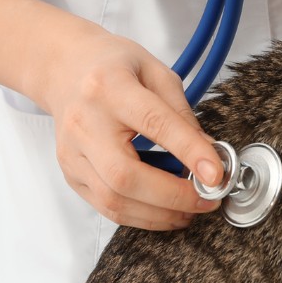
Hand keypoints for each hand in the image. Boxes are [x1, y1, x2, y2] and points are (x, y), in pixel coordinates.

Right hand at [38, 26, 224, 229]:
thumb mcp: (155, 71)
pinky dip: (140, 216)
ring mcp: (72, 152)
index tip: (217, 174)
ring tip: (190, 208)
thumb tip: (209, 156)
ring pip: (113, 200)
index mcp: (109, 86)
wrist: (65, 67)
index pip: (153, 123)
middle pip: (125, 176)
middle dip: (173, 196)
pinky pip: (105, 207)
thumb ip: (181, 113)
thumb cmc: (112, 66)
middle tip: (208, 198)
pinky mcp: (70, 173)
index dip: (188, 151)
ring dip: (159, 214)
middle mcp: (84, 122)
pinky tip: (163, 209)